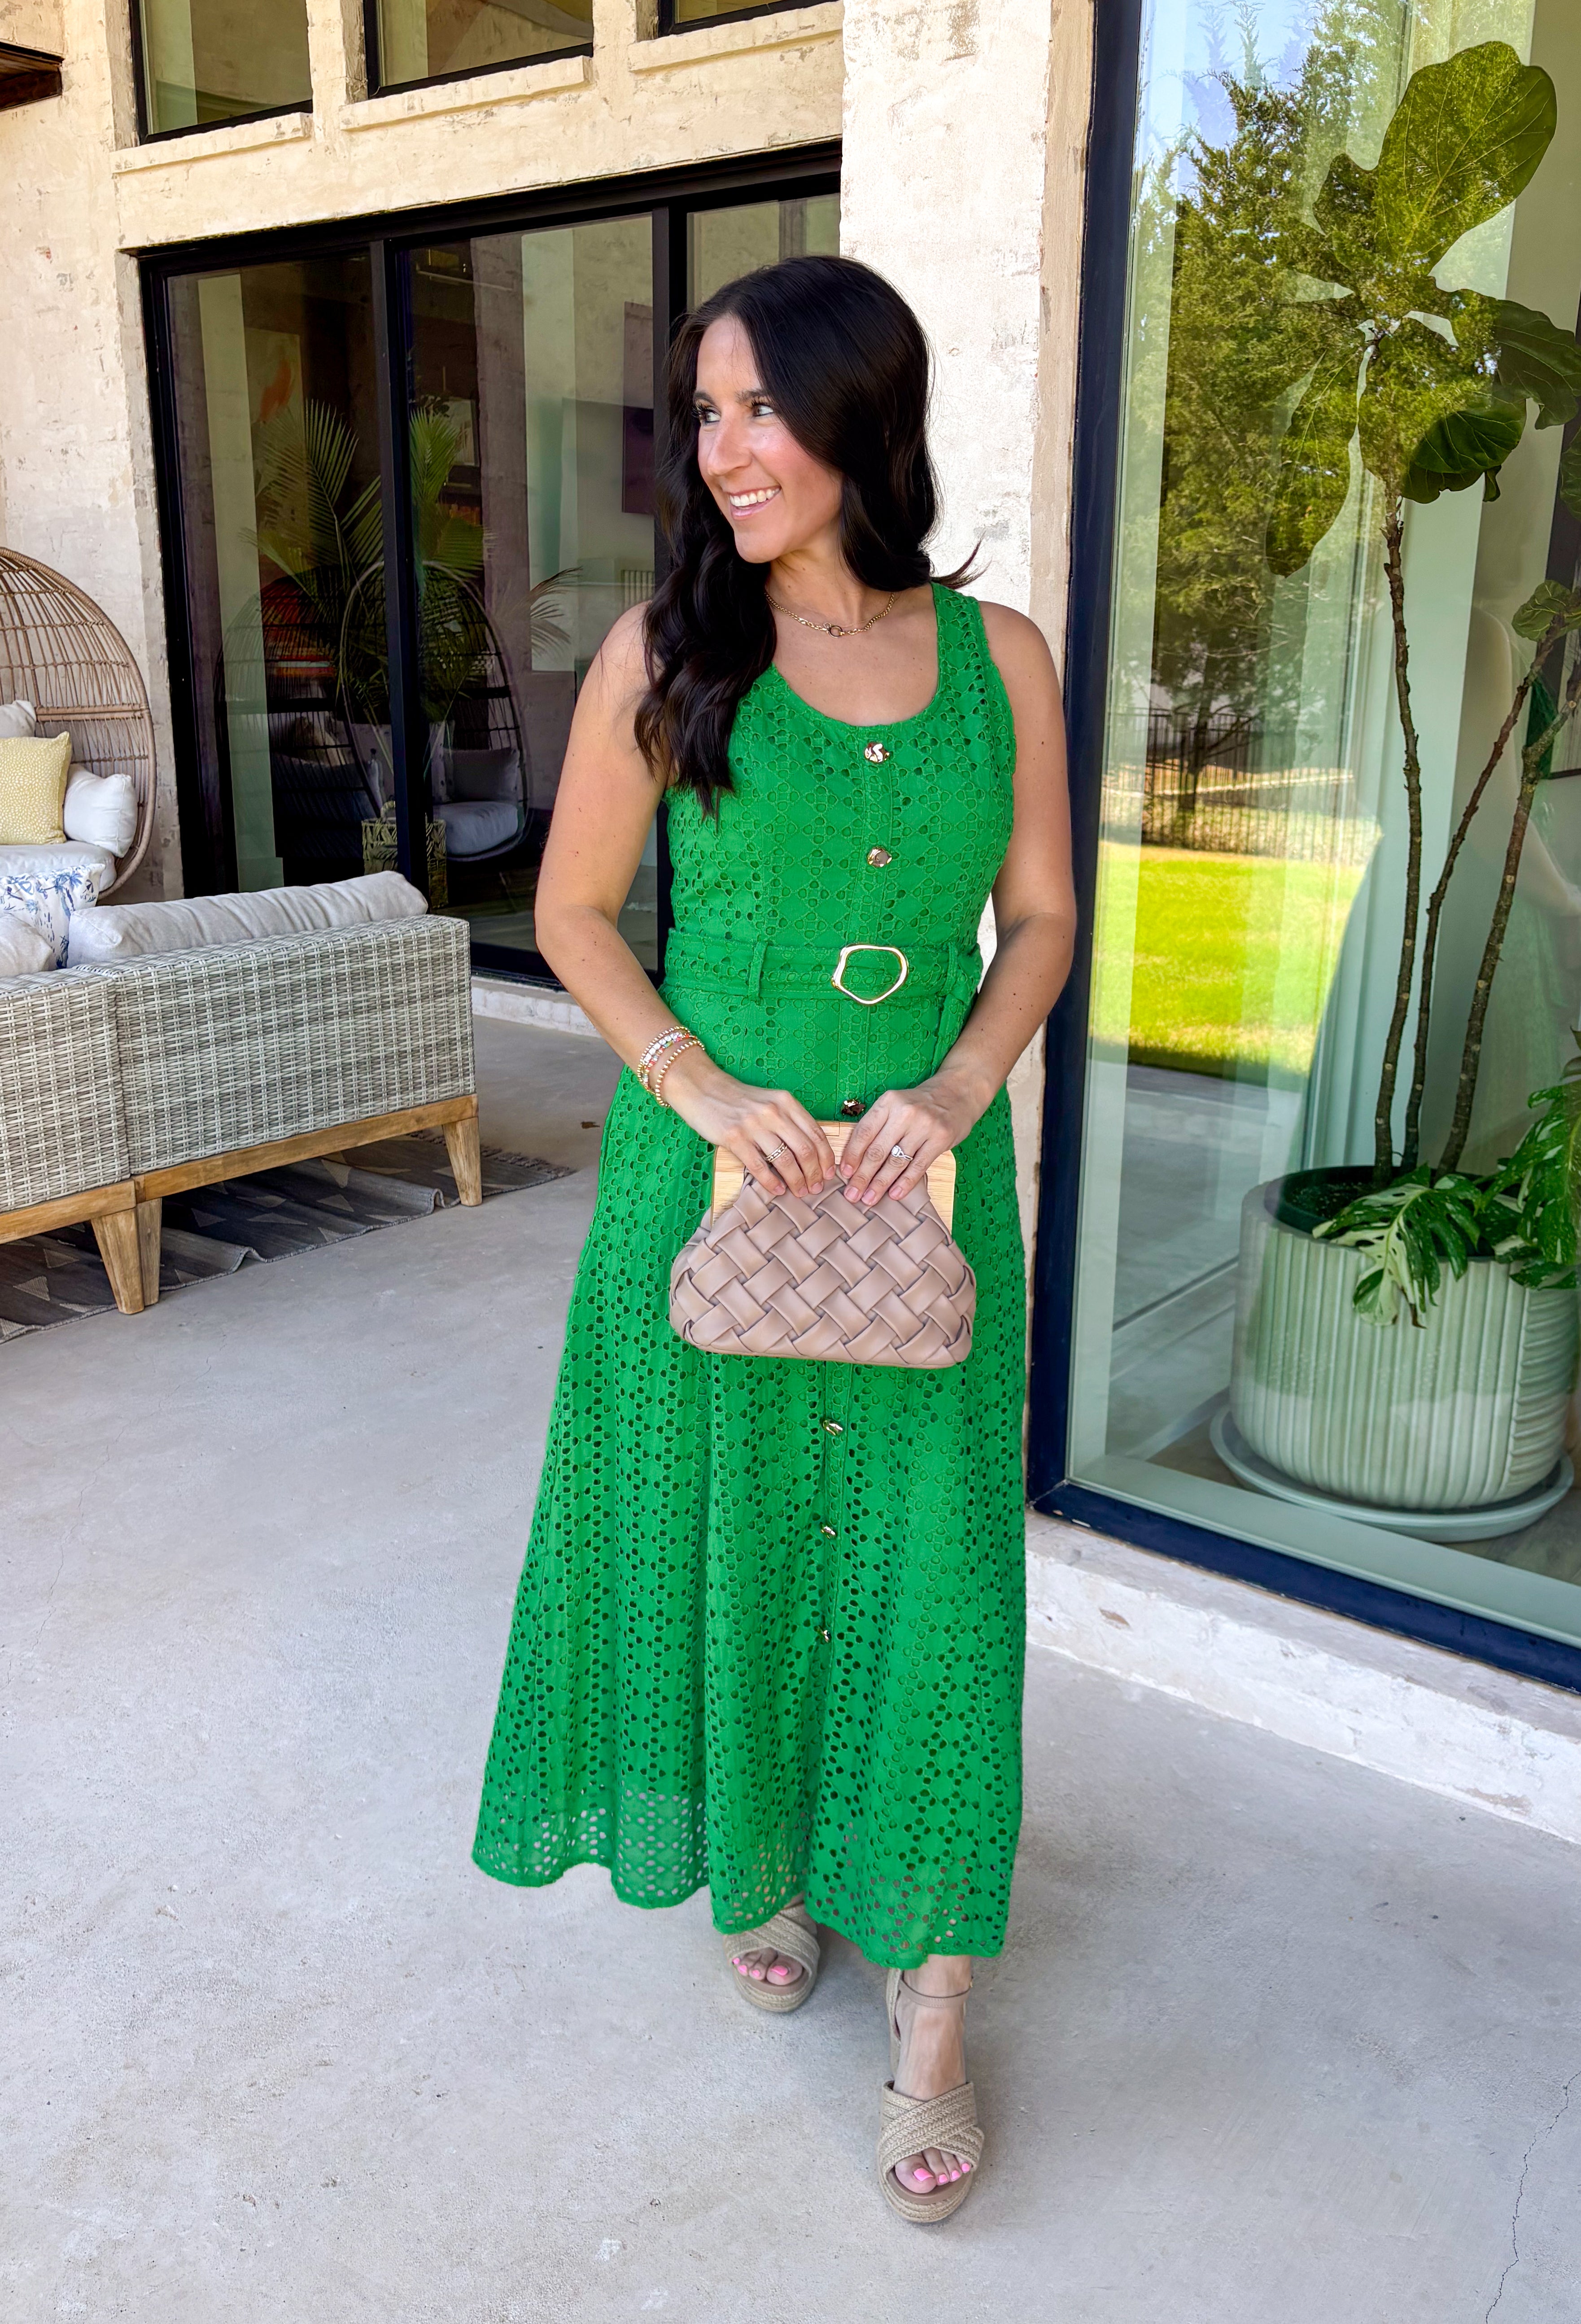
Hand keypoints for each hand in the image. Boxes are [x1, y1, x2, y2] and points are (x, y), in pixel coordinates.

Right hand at [659, 1047, 836, 1198]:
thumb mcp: (769, 1102)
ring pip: (785, 1160)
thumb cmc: (737, 1099)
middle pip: (805, 1150)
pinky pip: (759, 1167)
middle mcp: (773, 1112)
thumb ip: (788, 1120)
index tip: (829, 1173)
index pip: (816, 1133)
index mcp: (786, 1102)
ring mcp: (753, 1125)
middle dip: (814, 1173)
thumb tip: (809, 1151)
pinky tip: (778, 1190)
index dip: (826, 1157)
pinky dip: (772, 1182)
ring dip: (796, 1181)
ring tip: (800, 1192)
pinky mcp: (734, 1138)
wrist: (702, 1088)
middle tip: (816, 1188)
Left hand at [840, 1071, 991, 1206]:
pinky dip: (905, 1183)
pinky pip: (918, 1166)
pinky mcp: (940, 1139)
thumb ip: (878, 1126)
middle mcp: (904, 1112)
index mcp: (888, 1102)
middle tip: (852, 1195)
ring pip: (896, 1161)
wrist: (957, 1093)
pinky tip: (894, 1194)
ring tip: (869, 1199)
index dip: (852, 1156)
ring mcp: (924, 1126)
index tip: (844, 1174)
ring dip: (880, 1183)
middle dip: (862, 1176)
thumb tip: (856, 1159)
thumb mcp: (896, 1105)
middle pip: (877, 1150)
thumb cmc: (920, 1104)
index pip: (864, 1132)